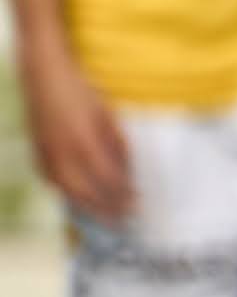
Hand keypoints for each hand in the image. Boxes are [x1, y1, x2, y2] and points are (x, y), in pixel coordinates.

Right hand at [18, 44, 129, 223]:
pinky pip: (53, 182)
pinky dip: (69, 194)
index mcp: (84, 143)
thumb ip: (117, 143)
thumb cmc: (80, 92)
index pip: (108, 180)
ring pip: (67, 191)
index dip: (124, 195)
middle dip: (107, 209)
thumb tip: (130, 168)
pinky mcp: (37, 153)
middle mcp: (63, 154)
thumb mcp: (106, 114)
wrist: (43, 76)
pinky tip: (81, 199)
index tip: (139, 204)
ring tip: (106, 217)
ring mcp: (46, 155)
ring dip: (88, 207)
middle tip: (125, 220)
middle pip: (87, 193)